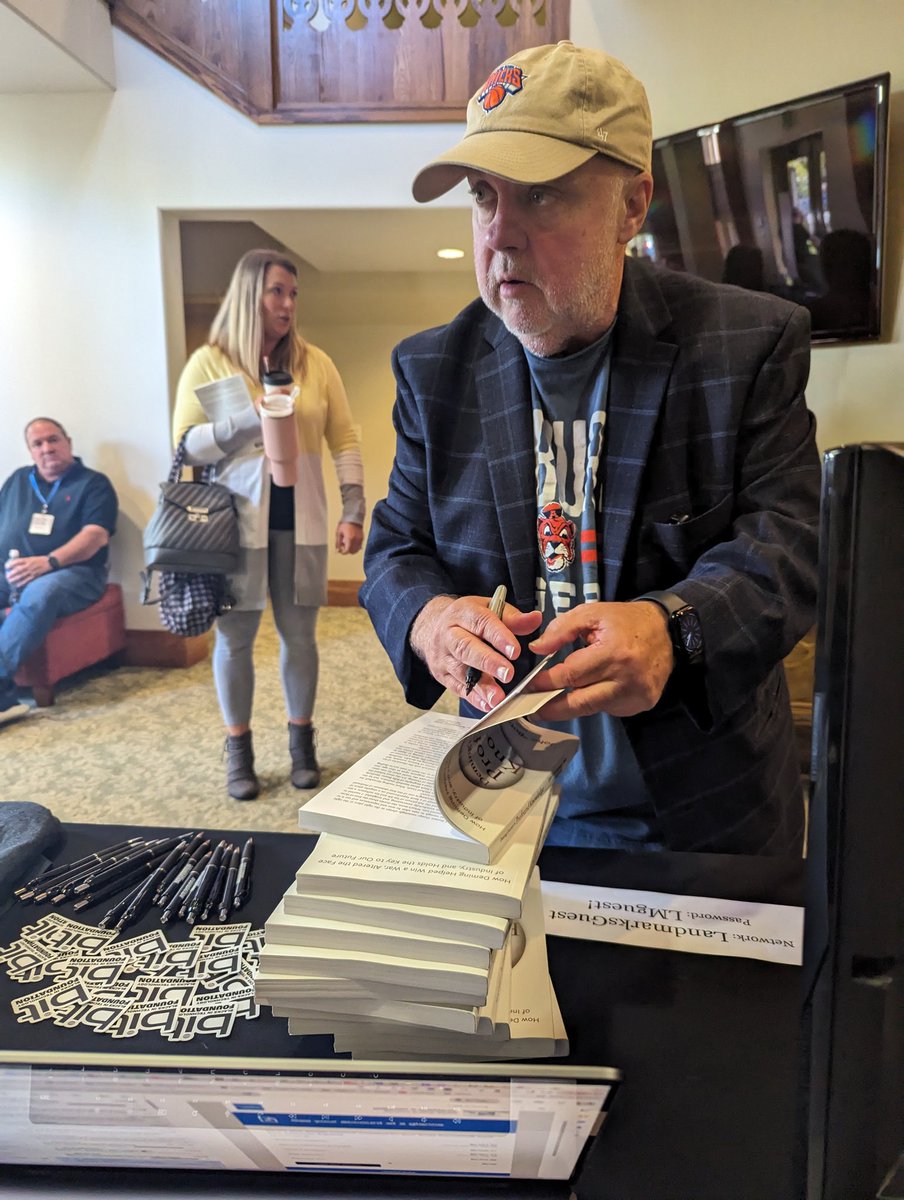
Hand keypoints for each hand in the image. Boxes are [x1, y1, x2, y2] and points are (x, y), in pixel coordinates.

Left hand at [5, 555, 52, 589]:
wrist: (50, 562)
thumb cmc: (39, 560)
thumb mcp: (31, 558)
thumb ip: (24, 561)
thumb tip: (15, 564)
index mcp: (28, 560)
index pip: (17, 561)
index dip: (11, 564)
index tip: (7, 567)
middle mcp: (29, 565)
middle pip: (18, 570)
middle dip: (12, 573)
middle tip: (7, 576)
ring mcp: (32, 571)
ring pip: (22, 576)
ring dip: (15, 579)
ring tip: (10, 581)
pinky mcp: (35, 576)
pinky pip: (27, 580)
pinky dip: (22, 583)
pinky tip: (18, 585)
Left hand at [334, 522, 362, 554]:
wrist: (353, 517)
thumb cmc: (345, 524)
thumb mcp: (338, 533)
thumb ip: (338, 543)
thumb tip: (337, 550)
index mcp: (349, 539)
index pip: (347, 551)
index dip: (343, 552)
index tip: (340, 551)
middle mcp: (355, 540)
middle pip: (352, 552)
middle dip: (347, 551)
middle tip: (343, 546)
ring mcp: (360, 540)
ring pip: (356, 550)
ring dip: (352, 549)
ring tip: (347, 544)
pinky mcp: (362, 538)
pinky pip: (360, 546)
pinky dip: (356, 547)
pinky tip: (352, 542)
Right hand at [410, 594, 542, 711]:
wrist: (433, 626)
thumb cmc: (466, 619)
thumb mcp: (488, 609)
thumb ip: (513, 618)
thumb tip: (535, 619)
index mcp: (463, 613)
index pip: (481, 622)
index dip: (499, 637)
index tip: (515, 651)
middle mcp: (449, 634)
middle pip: (466, 648)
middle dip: (488, 662)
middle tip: (508, 674)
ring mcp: (442, 655)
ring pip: (460, 671)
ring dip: (481, 686)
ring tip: (498, 697)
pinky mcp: (441, 674)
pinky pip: (456, 687)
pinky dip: (473, 697)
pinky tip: (487, 704)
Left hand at [526, 601, 673, 719]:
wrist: (668, 630)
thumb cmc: (625, 621)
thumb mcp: (592, 613)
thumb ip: (561, 629)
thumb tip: (537, 649)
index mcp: (613, 653)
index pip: (571, 674)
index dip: (546, 682)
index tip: (529, 686)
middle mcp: (626, 679)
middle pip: (580, 702)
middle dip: (553, 707)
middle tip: (534, 709)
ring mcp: (636, 695)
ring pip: (593, 708)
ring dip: (575, 703)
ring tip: (557, 699)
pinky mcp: (643, 703)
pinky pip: (610, 708)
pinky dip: (597, 701)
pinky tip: (593, 689)